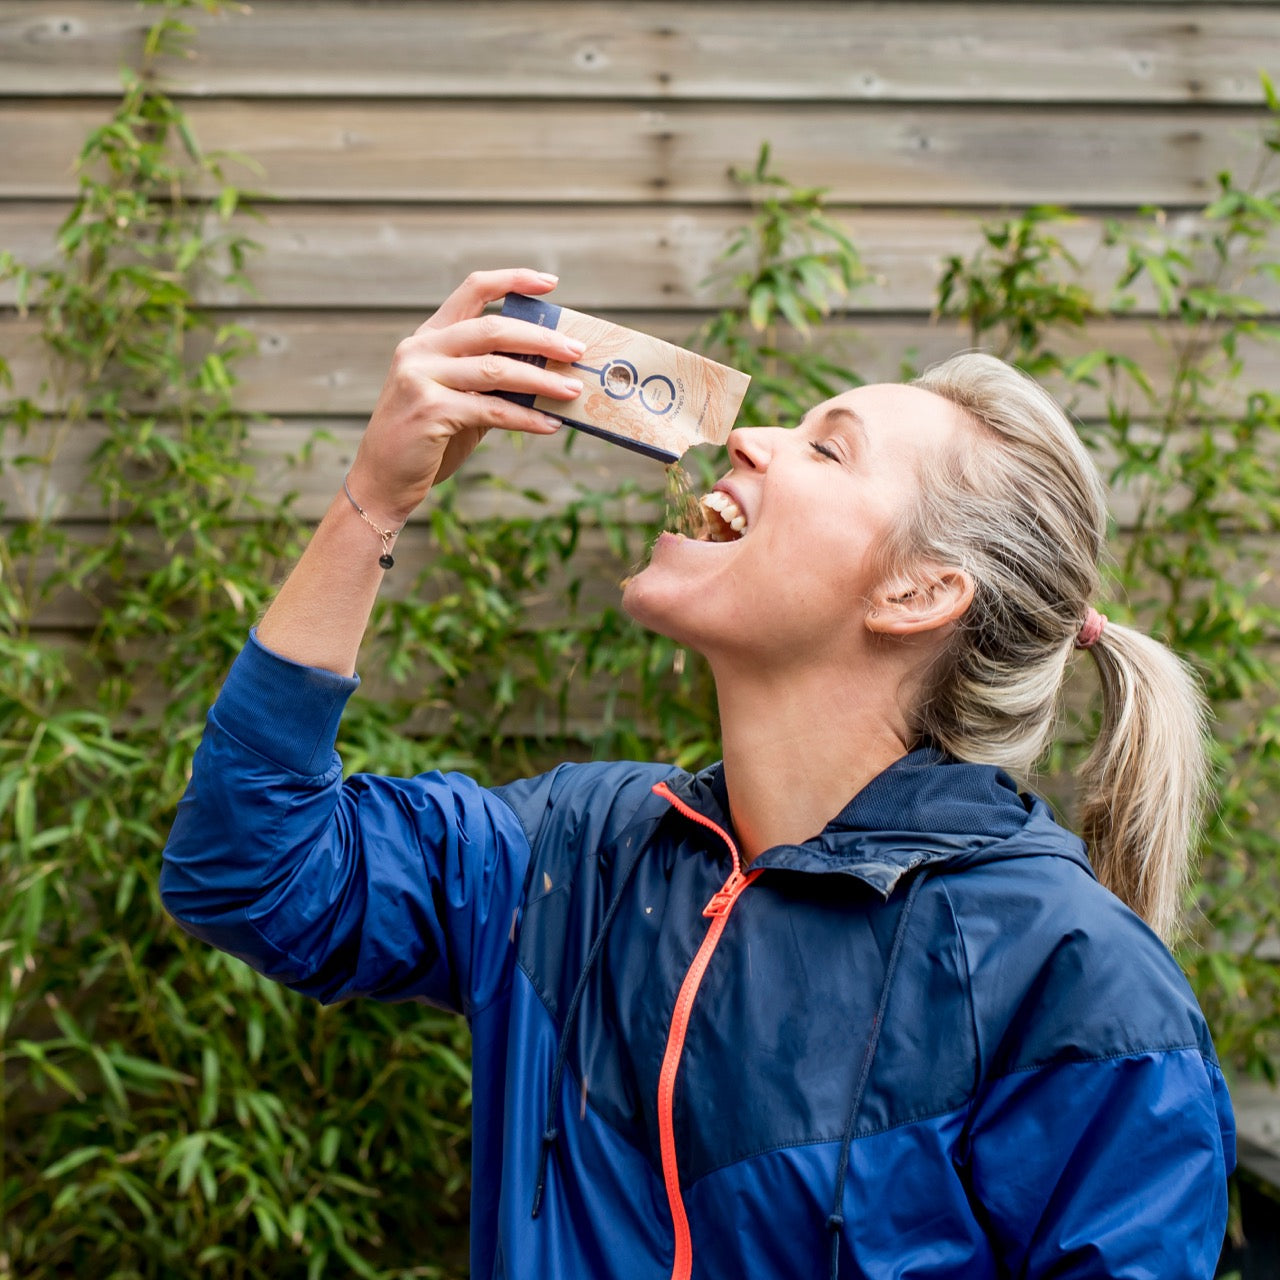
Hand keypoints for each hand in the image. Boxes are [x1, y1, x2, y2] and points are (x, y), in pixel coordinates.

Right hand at [345, 268, 586, 523]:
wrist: (383, 481)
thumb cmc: (428, 441)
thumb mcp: (459, 400)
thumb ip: (491, 381)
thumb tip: (548, 373)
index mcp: (428, 338)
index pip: (472, 291)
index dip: (513, 280)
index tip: (551, 283)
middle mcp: (421, 350)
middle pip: (493, 329)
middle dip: (541, 338)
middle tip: (576, 350)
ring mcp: (422, 378)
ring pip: (497, 369)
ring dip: (542, 380)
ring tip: (573, 390)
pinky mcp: (430, 410)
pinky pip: (492, 409)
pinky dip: (526, 418)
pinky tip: (550, 425)